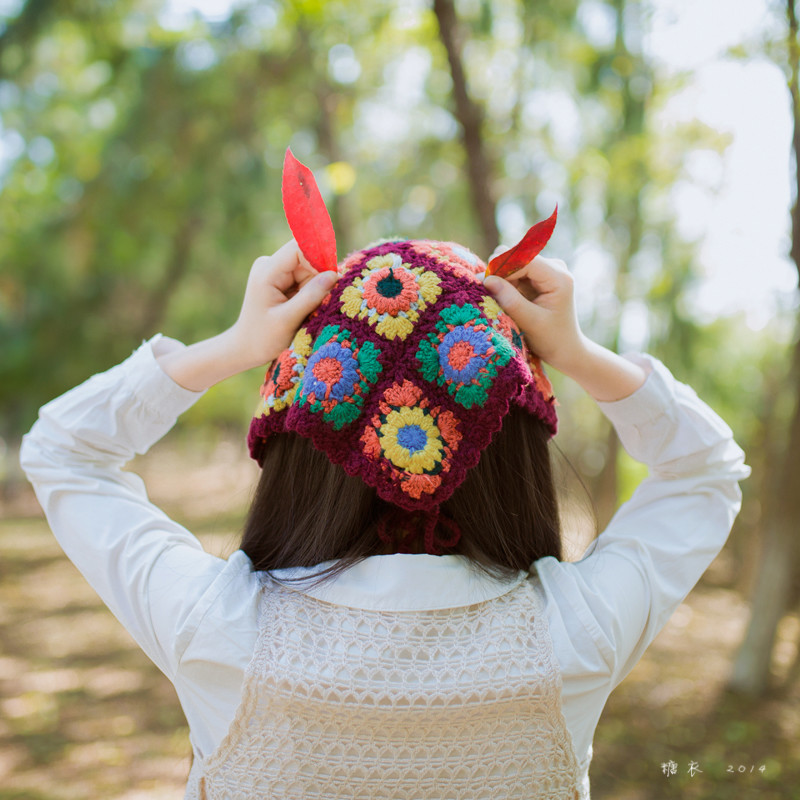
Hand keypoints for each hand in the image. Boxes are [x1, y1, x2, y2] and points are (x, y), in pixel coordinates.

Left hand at [155, 240, 337, 390]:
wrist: (244, 349)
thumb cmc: (262, 338)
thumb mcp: (288, 319)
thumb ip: (311, 296)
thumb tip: (334, 274)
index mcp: (267, 271)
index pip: (299, 248)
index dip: (319, 258)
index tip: (334, 279)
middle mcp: (269, 265)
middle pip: (306, 260)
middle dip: (318, 279)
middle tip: (317, 306)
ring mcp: (274, 272)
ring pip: (308, 272)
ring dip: (314, 290)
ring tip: (306, 312)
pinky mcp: (280, 281)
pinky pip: (304, 280)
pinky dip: (309, 294)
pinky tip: (302, 310)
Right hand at [483, 255, 586, 374]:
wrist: (566, 349)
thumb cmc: (552, 339)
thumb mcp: (530, 322)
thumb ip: (510, 300)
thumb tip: (487, 279)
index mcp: (558, 277)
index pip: (524, 259)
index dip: (501, 266)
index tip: (482, 281)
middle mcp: (554, 268)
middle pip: (517, 258)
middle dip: (499, 272)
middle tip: (485, 291)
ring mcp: (546, 271)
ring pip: (513, 265)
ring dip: (500, 279)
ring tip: (494, 299)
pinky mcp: (537, 278)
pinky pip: (514, 274)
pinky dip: (504, 284)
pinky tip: (501, 298)